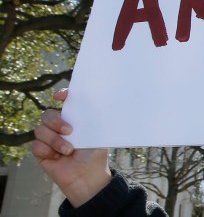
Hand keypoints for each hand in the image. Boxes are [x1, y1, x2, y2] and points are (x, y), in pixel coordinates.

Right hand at [31, 89, 110, 207]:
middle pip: (47, 114)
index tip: (59, 97)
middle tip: (69, 131)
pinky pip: (36, 146)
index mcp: (75, 119)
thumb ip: (91, 119)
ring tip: (68, 151)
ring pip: (40, 130)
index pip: (65, 102)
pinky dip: (47, 151)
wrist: (87, 177)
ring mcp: (49, 139)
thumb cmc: (94, 154)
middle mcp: (60, 127)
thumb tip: (91, 101)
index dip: (62, 95)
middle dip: (55, 121)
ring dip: (54, 141)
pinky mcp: (41, 152)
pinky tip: (58, 158)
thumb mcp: (97, 134)